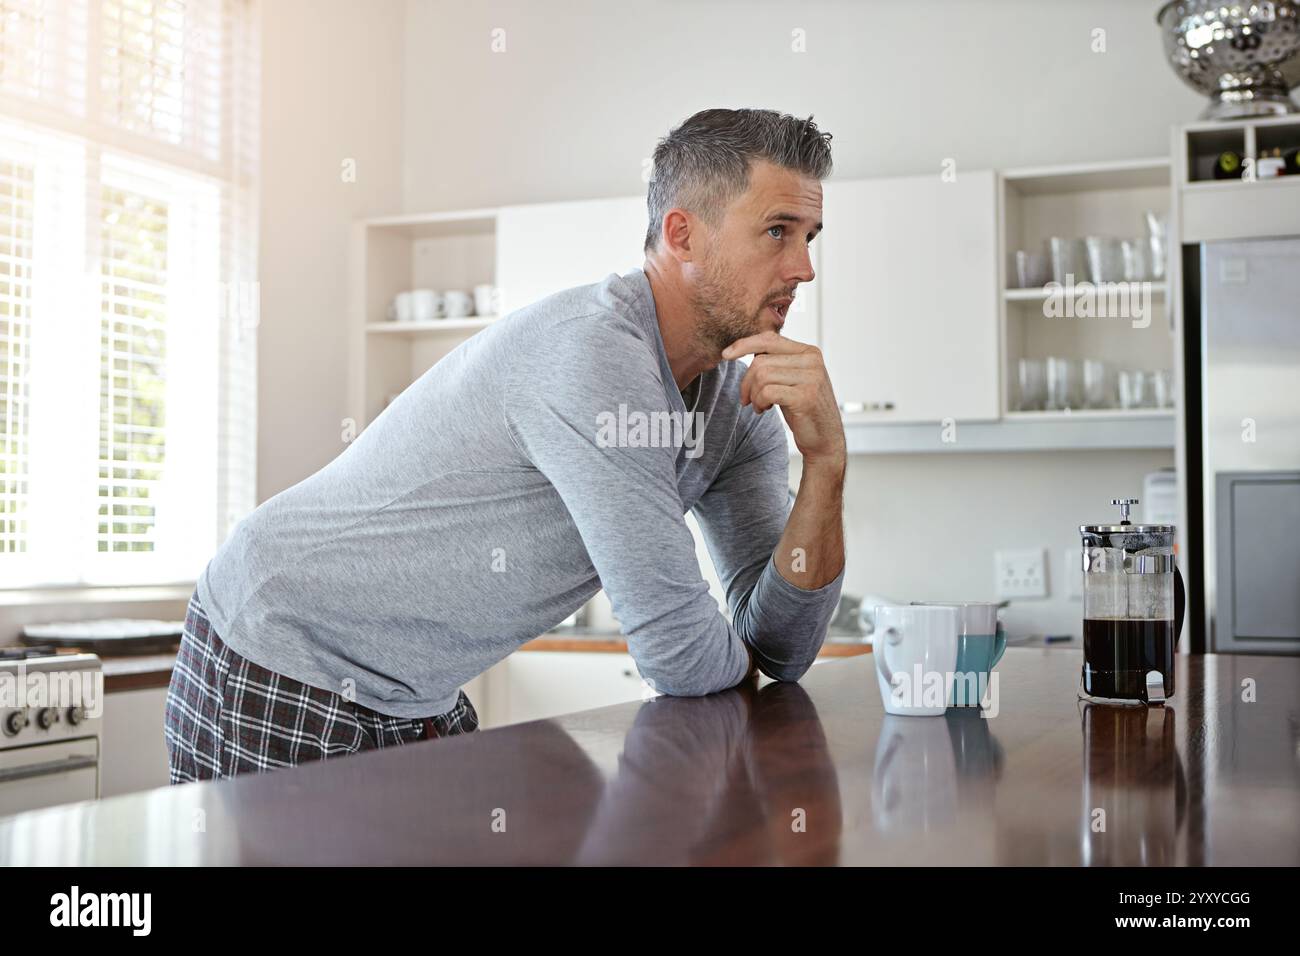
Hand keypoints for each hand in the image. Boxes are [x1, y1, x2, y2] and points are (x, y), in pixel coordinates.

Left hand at [721, 331, 845, 466]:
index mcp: (809, 352)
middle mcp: (812, 360)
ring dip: (753, 395)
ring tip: (759, 405)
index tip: (726, 355)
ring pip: (761, 376)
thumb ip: (776, 362)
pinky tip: (764, 409)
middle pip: (761, 361)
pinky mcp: (805, 396)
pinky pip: (767, 392)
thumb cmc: (803, 409)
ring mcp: (811, 378)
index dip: (744, 344)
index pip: (769, 339)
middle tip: (747, 399)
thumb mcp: (790, 379)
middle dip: (747, 382)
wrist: (825, 438)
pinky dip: (759, 402)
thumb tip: (745, 347)